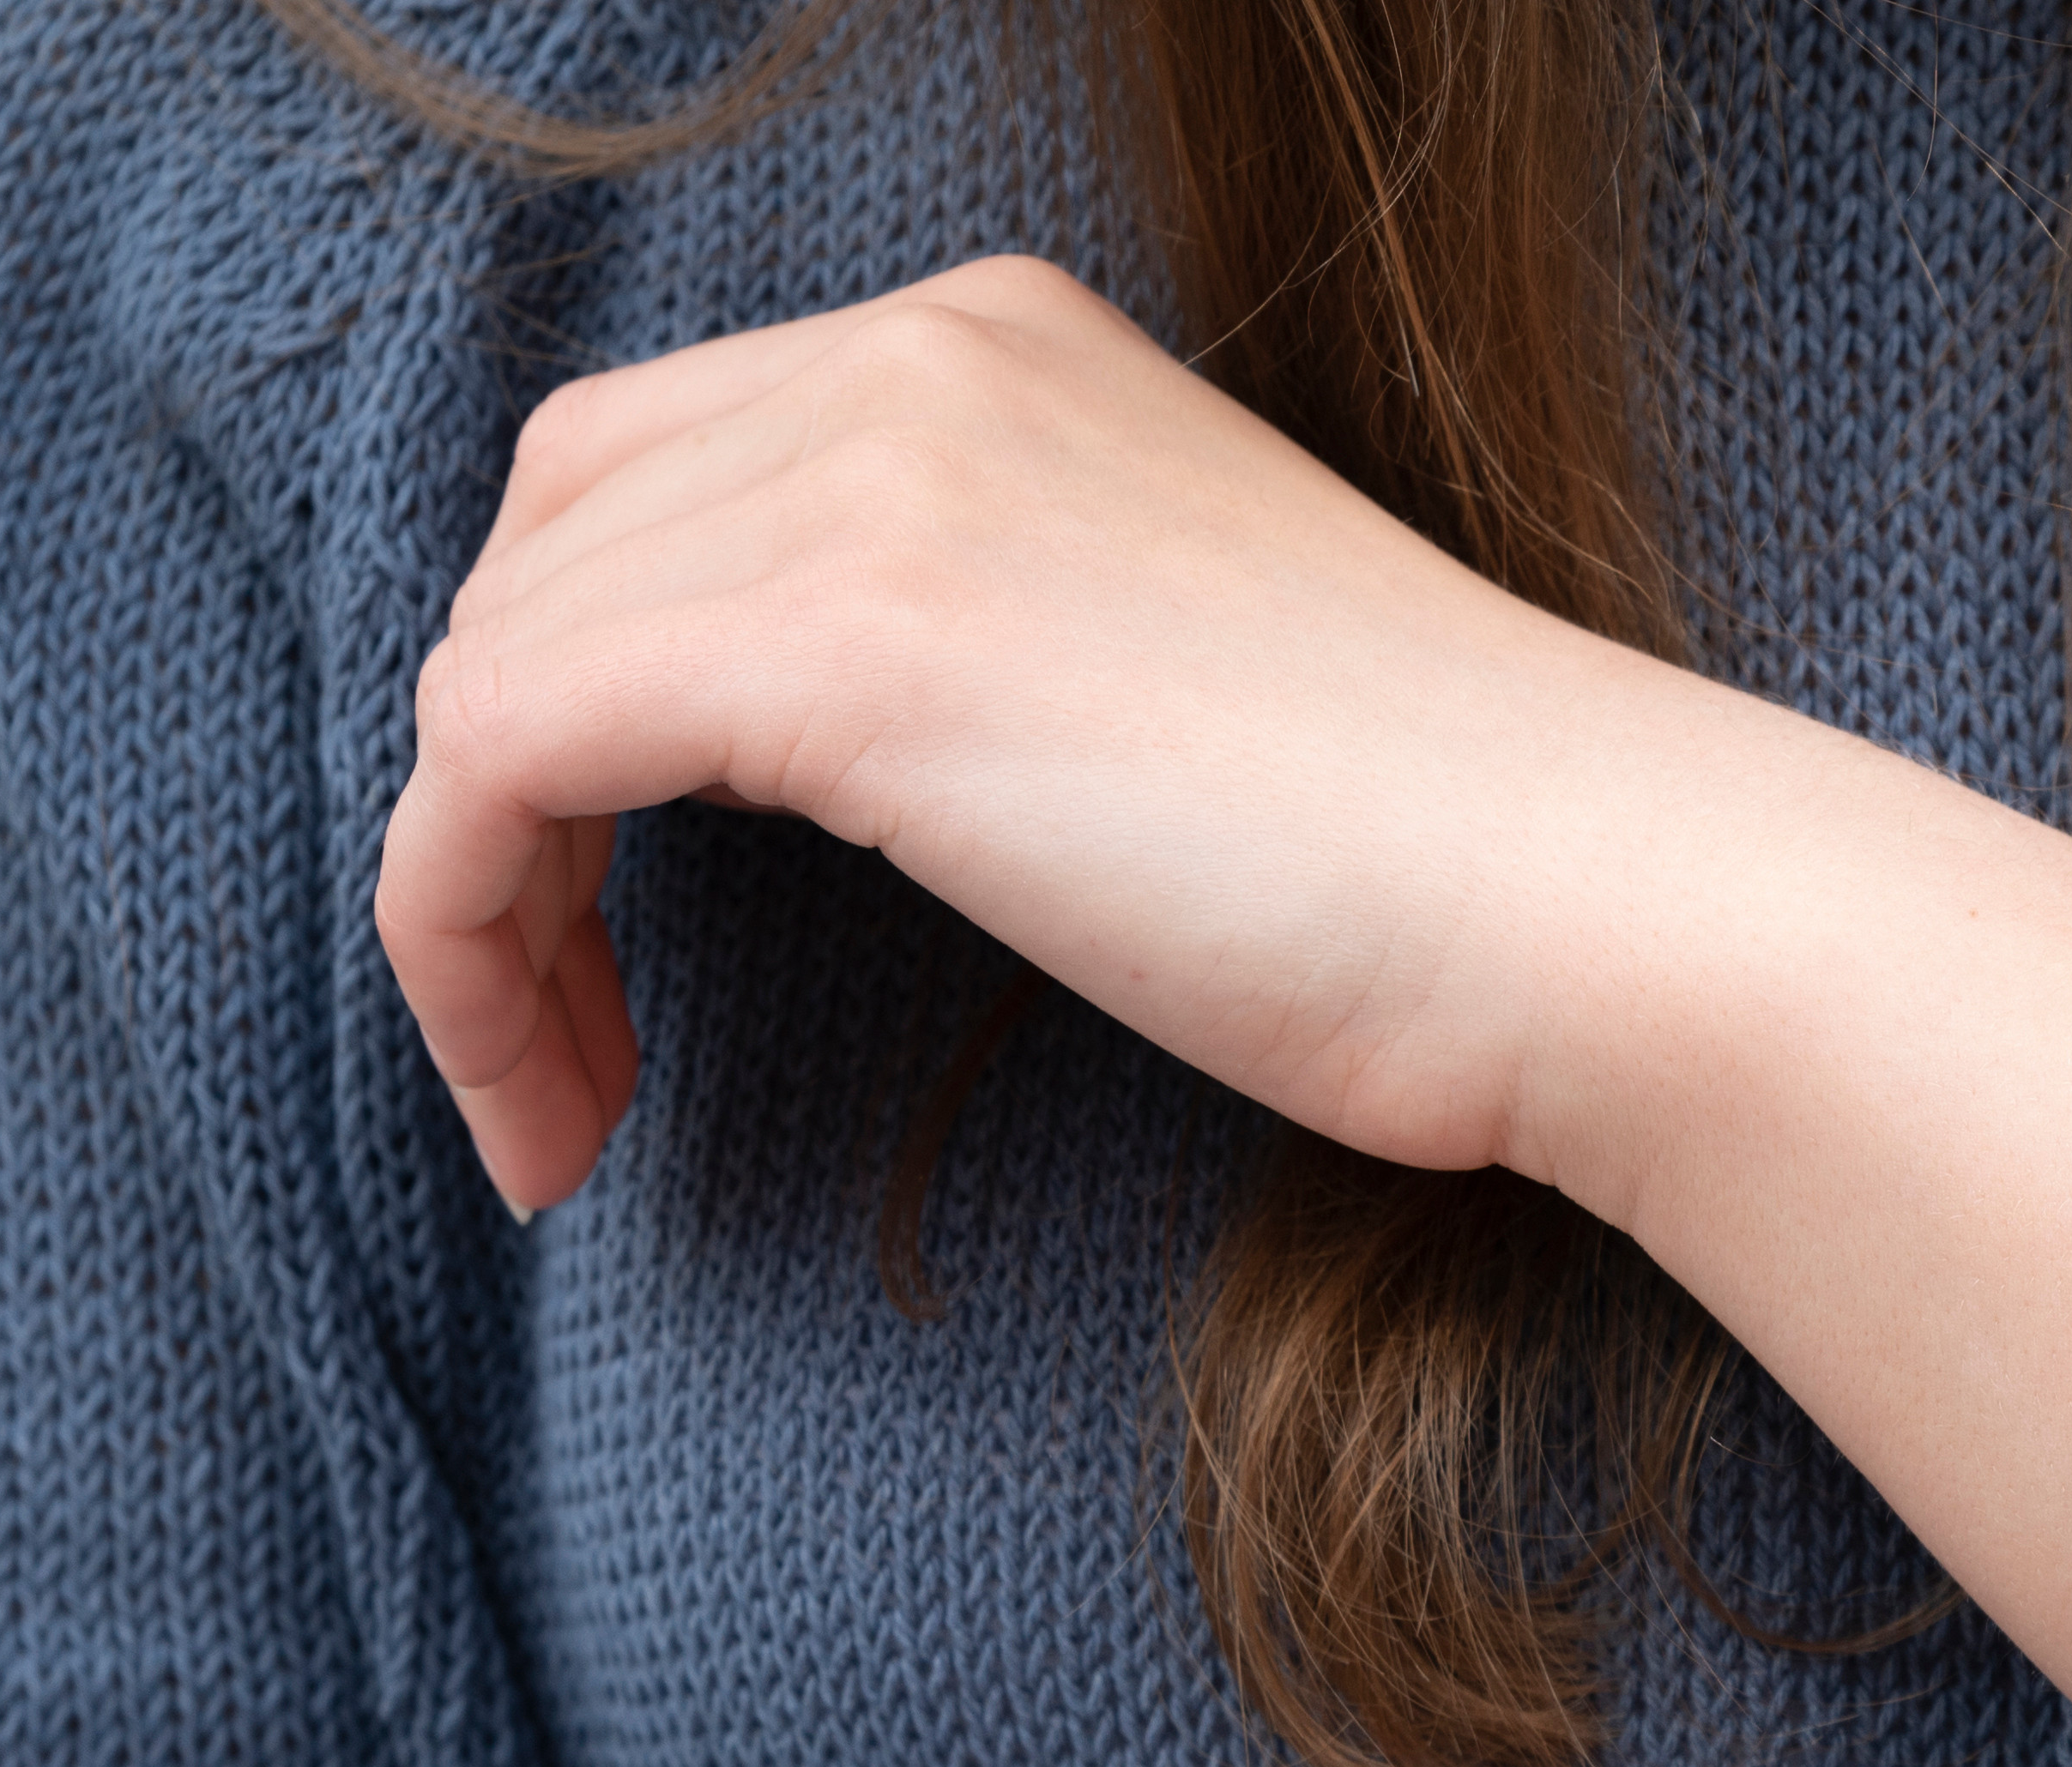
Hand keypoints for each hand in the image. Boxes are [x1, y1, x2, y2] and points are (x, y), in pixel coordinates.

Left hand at [383, 252, 2071, 1766]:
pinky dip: (469, 944)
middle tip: (575, 1049)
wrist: (1603, 908)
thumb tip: (823, 776)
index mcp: (998, 351)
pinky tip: (567, 1109)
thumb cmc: (1445, 876)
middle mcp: (915, 361)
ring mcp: (878, 482)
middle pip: (541, 551)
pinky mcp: (850, 648)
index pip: (651, 478)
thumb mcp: (1164, 691)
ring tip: (570, 1111)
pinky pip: (494, 760)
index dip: (584, 712)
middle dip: (506, 808)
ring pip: (486, 669)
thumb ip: (984, 654)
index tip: (643, 951)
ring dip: (475, 914)